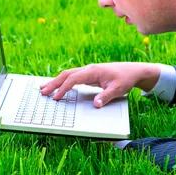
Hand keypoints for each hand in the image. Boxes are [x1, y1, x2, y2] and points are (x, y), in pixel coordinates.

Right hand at [40, 62, 159, 107]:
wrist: (133, 71)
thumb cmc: (125, 79)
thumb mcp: (118, 89)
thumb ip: (106, 96)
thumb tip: (95, 104)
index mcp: (93, 71)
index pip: (73, 79)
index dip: (63, 88)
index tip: (56, 97)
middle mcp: (88, 69)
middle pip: (66, 74)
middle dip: (54, 83)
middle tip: (42, 92)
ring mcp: (88, 71)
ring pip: (68, 75)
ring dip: (56, 82)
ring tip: (44, 89)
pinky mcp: (89, 75)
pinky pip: (73, 78)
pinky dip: (63, 82)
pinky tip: (58, 87)